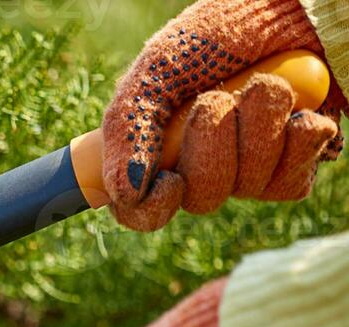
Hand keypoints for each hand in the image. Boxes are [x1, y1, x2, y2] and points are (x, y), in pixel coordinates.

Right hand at [105, 0, 343, 230]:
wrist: (294, 7)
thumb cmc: (219, 31)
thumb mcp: (158, 68)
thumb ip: (128, 128)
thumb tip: (124, 192)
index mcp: (159, 149)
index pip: (142, 211)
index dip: (152, 208)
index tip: (169, 180)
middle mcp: (203, 165)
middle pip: (201, 199)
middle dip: (212, 144)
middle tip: (217, 98)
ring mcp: (251, 167)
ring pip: (247, 187)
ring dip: (257, 127)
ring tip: (264, 86)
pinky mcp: (296, 163)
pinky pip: (289, 183)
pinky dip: (296, 139)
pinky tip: (298, 111)